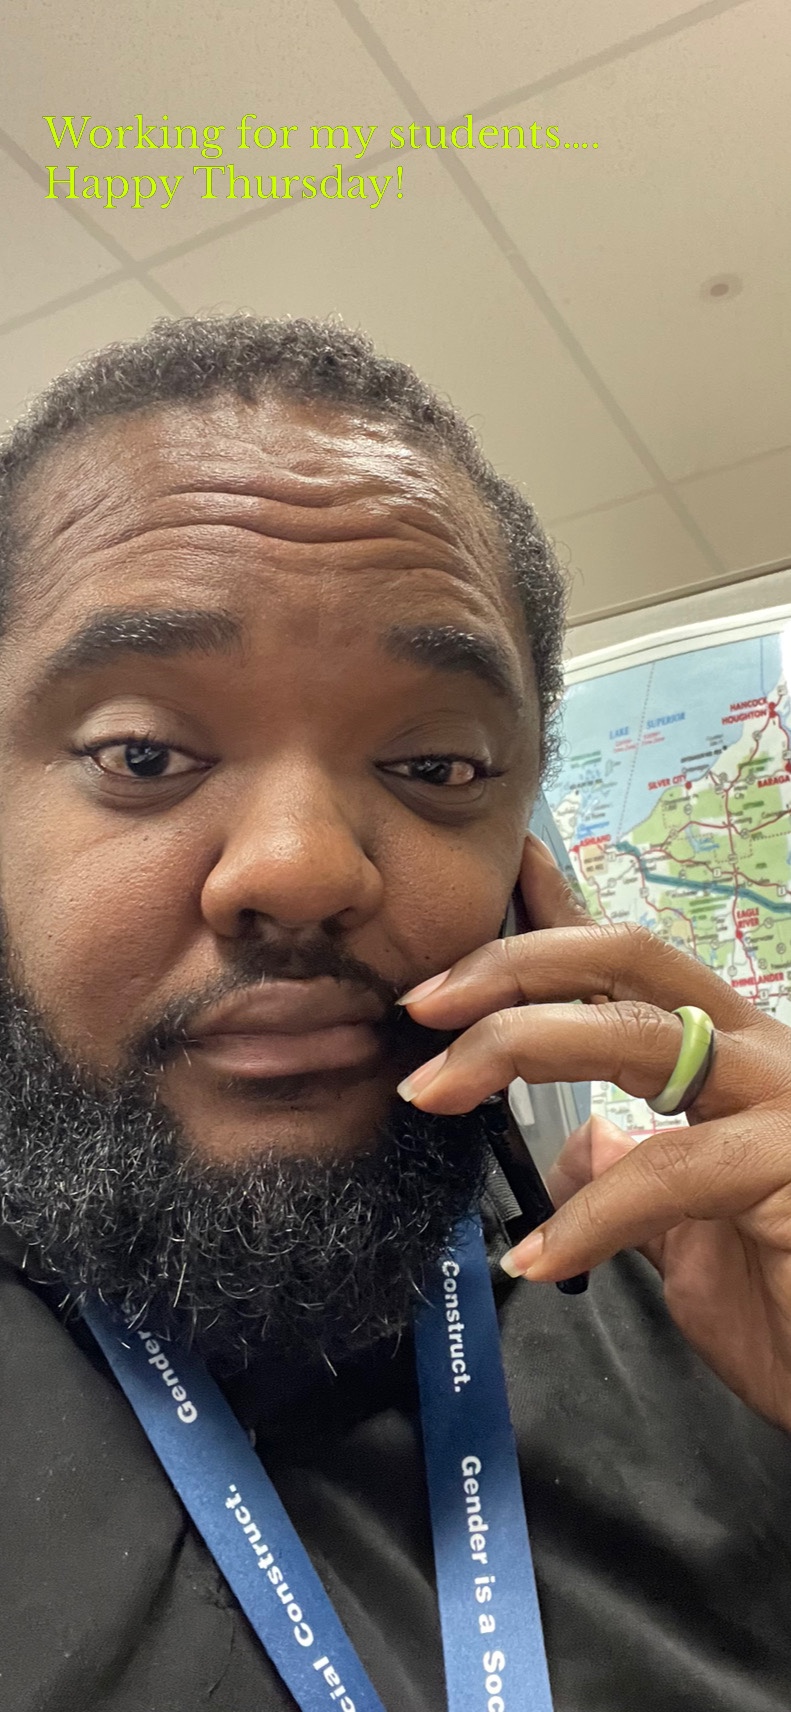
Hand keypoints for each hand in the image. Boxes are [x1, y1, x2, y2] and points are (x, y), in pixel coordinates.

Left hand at [397, 833, 790, 1432]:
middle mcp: (763, 1056)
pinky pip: (670, 1173)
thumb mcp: (689, 1235)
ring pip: (642, 1036)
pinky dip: (590, 1214)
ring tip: (432, 1092)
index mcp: (734, 1057)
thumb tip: (582, 1145)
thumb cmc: (789, 1308)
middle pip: (631, 959)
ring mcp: (784, 1103)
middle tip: (421, 1001)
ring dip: (520, 1047)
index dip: (556, 918)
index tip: (494, 876)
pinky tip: (535, 1253)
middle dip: (515, 964)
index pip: (630, 968)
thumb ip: (635, 1179)